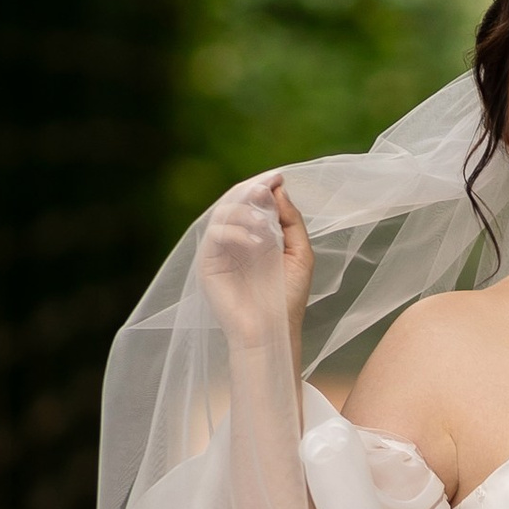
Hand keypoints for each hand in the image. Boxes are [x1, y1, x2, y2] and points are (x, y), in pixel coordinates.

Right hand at [197, 174, 312, 361]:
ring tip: (265, 223)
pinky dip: (235, 231)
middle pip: (234, 201)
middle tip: (267, 186)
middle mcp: (235, 239)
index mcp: (256, 235)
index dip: (263, 185)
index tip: (278, 176)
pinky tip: (255, 241)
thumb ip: (292, 221)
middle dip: (251, 190)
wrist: (273, 332)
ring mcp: (220, 251)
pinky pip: (215, 235)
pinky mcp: (208, 264)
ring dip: (245, 210)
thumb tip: (278, 189)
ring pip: (222, 213)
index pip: (252, 201)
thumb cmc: (287, 298)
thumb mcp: (300, 253)